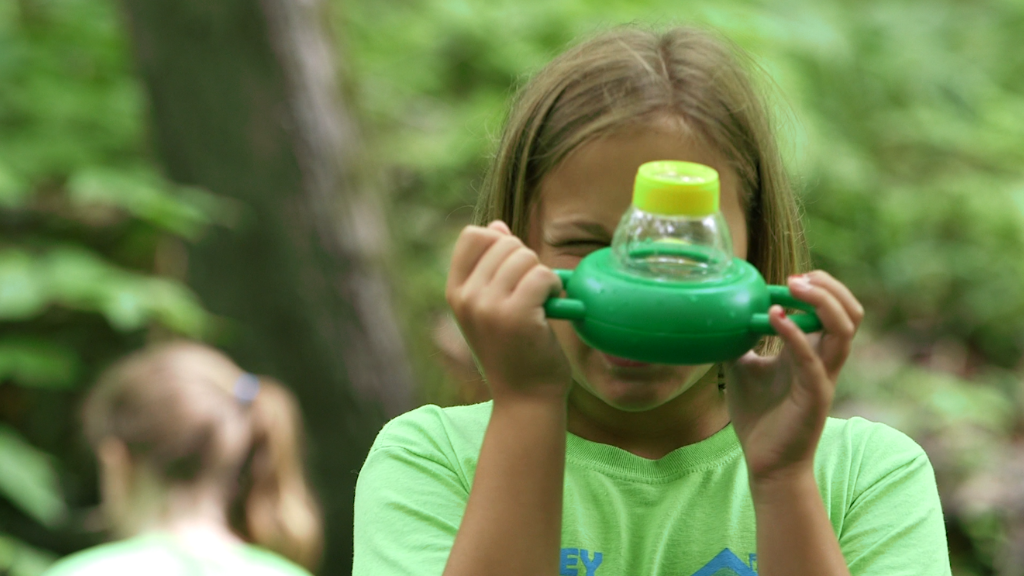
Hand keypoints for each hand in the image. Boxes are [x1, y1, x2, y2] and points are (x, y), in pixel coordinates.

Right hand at [446, 220, 570, 400]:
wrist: (525, 398)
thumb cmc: (513, 350)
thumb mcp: (491, 307)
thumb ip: (490, 268)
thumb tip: (497, 226)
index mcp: (455, 292)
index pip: (472, 236)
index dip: (499, 242)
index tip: (512, 269)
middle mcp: (467, 298)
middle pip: (505, 243)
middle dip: (526, 260)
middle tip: (531, 293)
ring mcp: (489, 307)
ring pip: (526, 256)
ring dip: (542, 275)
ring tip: (541, 302)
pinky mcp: (517, 316)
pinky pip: (542, 275)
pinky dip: (554, 287)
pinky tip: (551, 306)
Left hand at [725, 271, 863, 483]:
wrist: (765, 462)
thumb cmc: (757, 415)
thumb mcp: (742, 366)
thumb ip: (740, 338)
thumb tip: (718, 313)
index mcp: (812, 351)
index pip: (833, 309)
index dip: (818, 287)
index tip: (787, 277)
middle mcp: (825, 360)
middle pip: (851, 312)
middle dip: (830, 288)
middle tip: (797, 277)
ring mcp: (823, 377)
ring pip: (844, 330)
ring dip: (821, 301)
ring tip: (793, 285)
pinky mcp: (815, 395)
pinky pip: (812, 357)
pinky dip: (795, 332)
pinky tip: (776, 316)